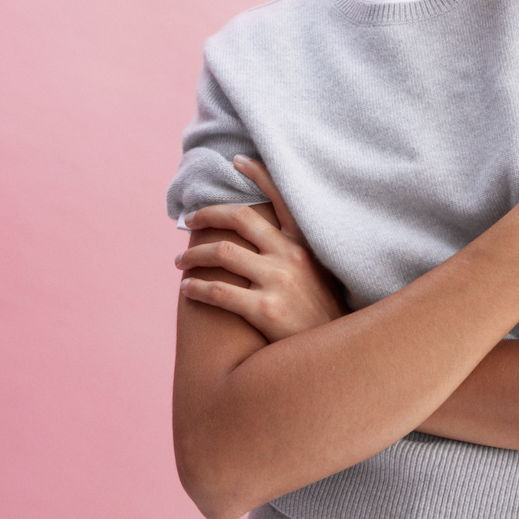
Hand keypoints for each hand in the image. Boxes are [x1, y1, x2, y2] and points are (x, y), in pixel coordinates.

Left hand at [176, 155, 345, 339]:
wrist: (337, 357)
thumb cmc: (324, 318)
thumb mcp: (320, 275)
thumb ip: (298, 255)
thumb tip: (265, 243)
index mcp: (305, 244)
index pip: (282, 197)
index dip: (259, 174)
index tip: (237, 160)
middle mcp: (291, 256)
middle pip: (239, 220)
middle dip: (208, 215)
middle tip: (190, 220)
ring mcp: (278, 281)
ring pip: (221, 253)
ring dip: (193, 255)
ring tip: (181, 263)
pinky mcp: (265, 309)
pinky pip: (217, 291)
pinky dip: (195, 288)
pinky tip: (186, 290)